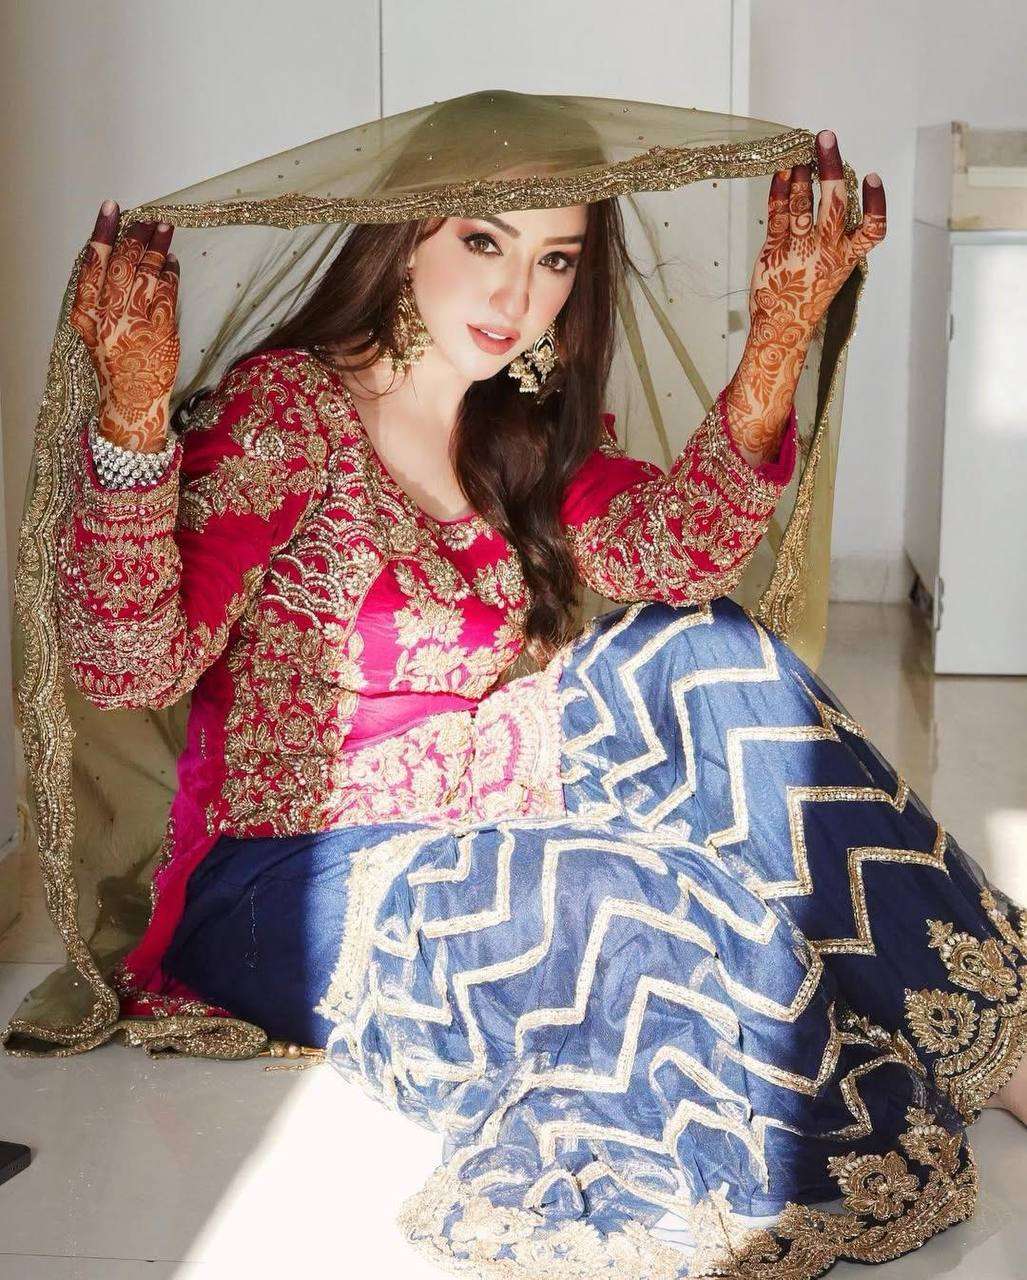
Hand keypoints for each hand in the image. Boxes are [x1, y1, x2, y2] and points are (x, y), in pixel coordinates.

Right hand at [69, 201, 180, 451]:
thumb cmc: (113, 362)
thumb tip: (120, 256)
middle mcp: (109, 316)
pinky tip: (172, 260)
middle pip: (123, 263)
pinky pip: (167, 291)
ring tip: (164, 227)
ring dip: (157, 246)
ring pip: (147, 272)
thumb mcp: (94, 330)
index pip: (93, 263)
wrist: (131, 400)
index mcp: (86, 314)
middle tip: (147, 219)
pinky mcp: (162, 330)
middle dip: (136, 236)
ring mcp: (136, 322)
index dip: (103, 231)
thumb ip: (100, 298)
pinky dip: (171, 272)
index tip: (112, 208)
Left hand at [726, 130, 886, 461]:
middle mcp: (826, 253)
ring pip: (801, 207)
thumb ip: (834, 232)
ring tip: (798, 155)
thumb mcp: (832, 267)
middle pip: (833, 205)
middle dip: (830, 167)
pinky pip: (776, 216)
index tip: (873, 176)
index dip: (875, 202)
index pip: (872, 230)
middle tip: (825, 137)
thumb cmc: (808, 294)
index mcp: (847, 258)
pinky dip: (777, 190)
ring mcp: (799, 253)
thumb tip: (830, 186)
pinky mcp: (774, 252)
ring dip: (799, 176)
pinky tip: (780, 172)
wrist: (782, 329)